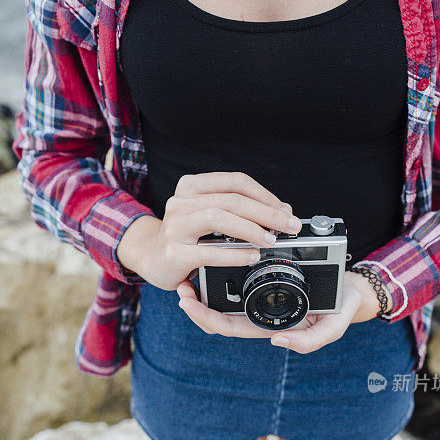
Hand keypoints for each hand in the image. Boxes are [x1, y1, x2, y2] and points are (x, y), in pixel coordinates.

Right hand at [115, 171, 301, 289]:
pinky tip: (251, 256)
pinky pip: (208, 251)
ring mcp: (176, 226)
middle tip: (289, 226)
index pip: (236, 182)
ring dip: (251, 228)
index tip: (286, 211)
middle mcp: (182, 201)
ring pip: (218, 217)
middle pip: (232, 199)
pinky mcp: (174, 252)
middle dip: (266, 213)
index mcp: (192, 187)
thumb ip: (239, 211)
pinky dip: (234, 254)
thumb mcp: (210, 216)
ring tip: (271, 240)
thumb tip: (281, 212)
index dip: (265, 195)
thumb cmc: (186, 237)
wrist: (150, 257)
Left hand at [176, 269, 391, 351]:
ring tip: (188, 274)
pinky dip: (221, 272)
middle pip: (217, 315)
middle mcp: (260, 314)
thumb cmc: (342, 308)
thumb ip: (310, 341)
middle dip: (195, 303)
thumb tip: (278, 342)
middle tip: (180, 286)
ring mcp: (261, 299)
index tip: (186, 301)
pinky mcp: (265, 280)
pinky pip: (237, 281)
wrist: (353, 290)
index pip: (228, 327)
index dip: (204, 317)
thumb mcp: (332, 327)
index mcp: (269, 326)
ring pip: (223, 299)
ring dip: (204, 289)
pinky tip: (211, 258)